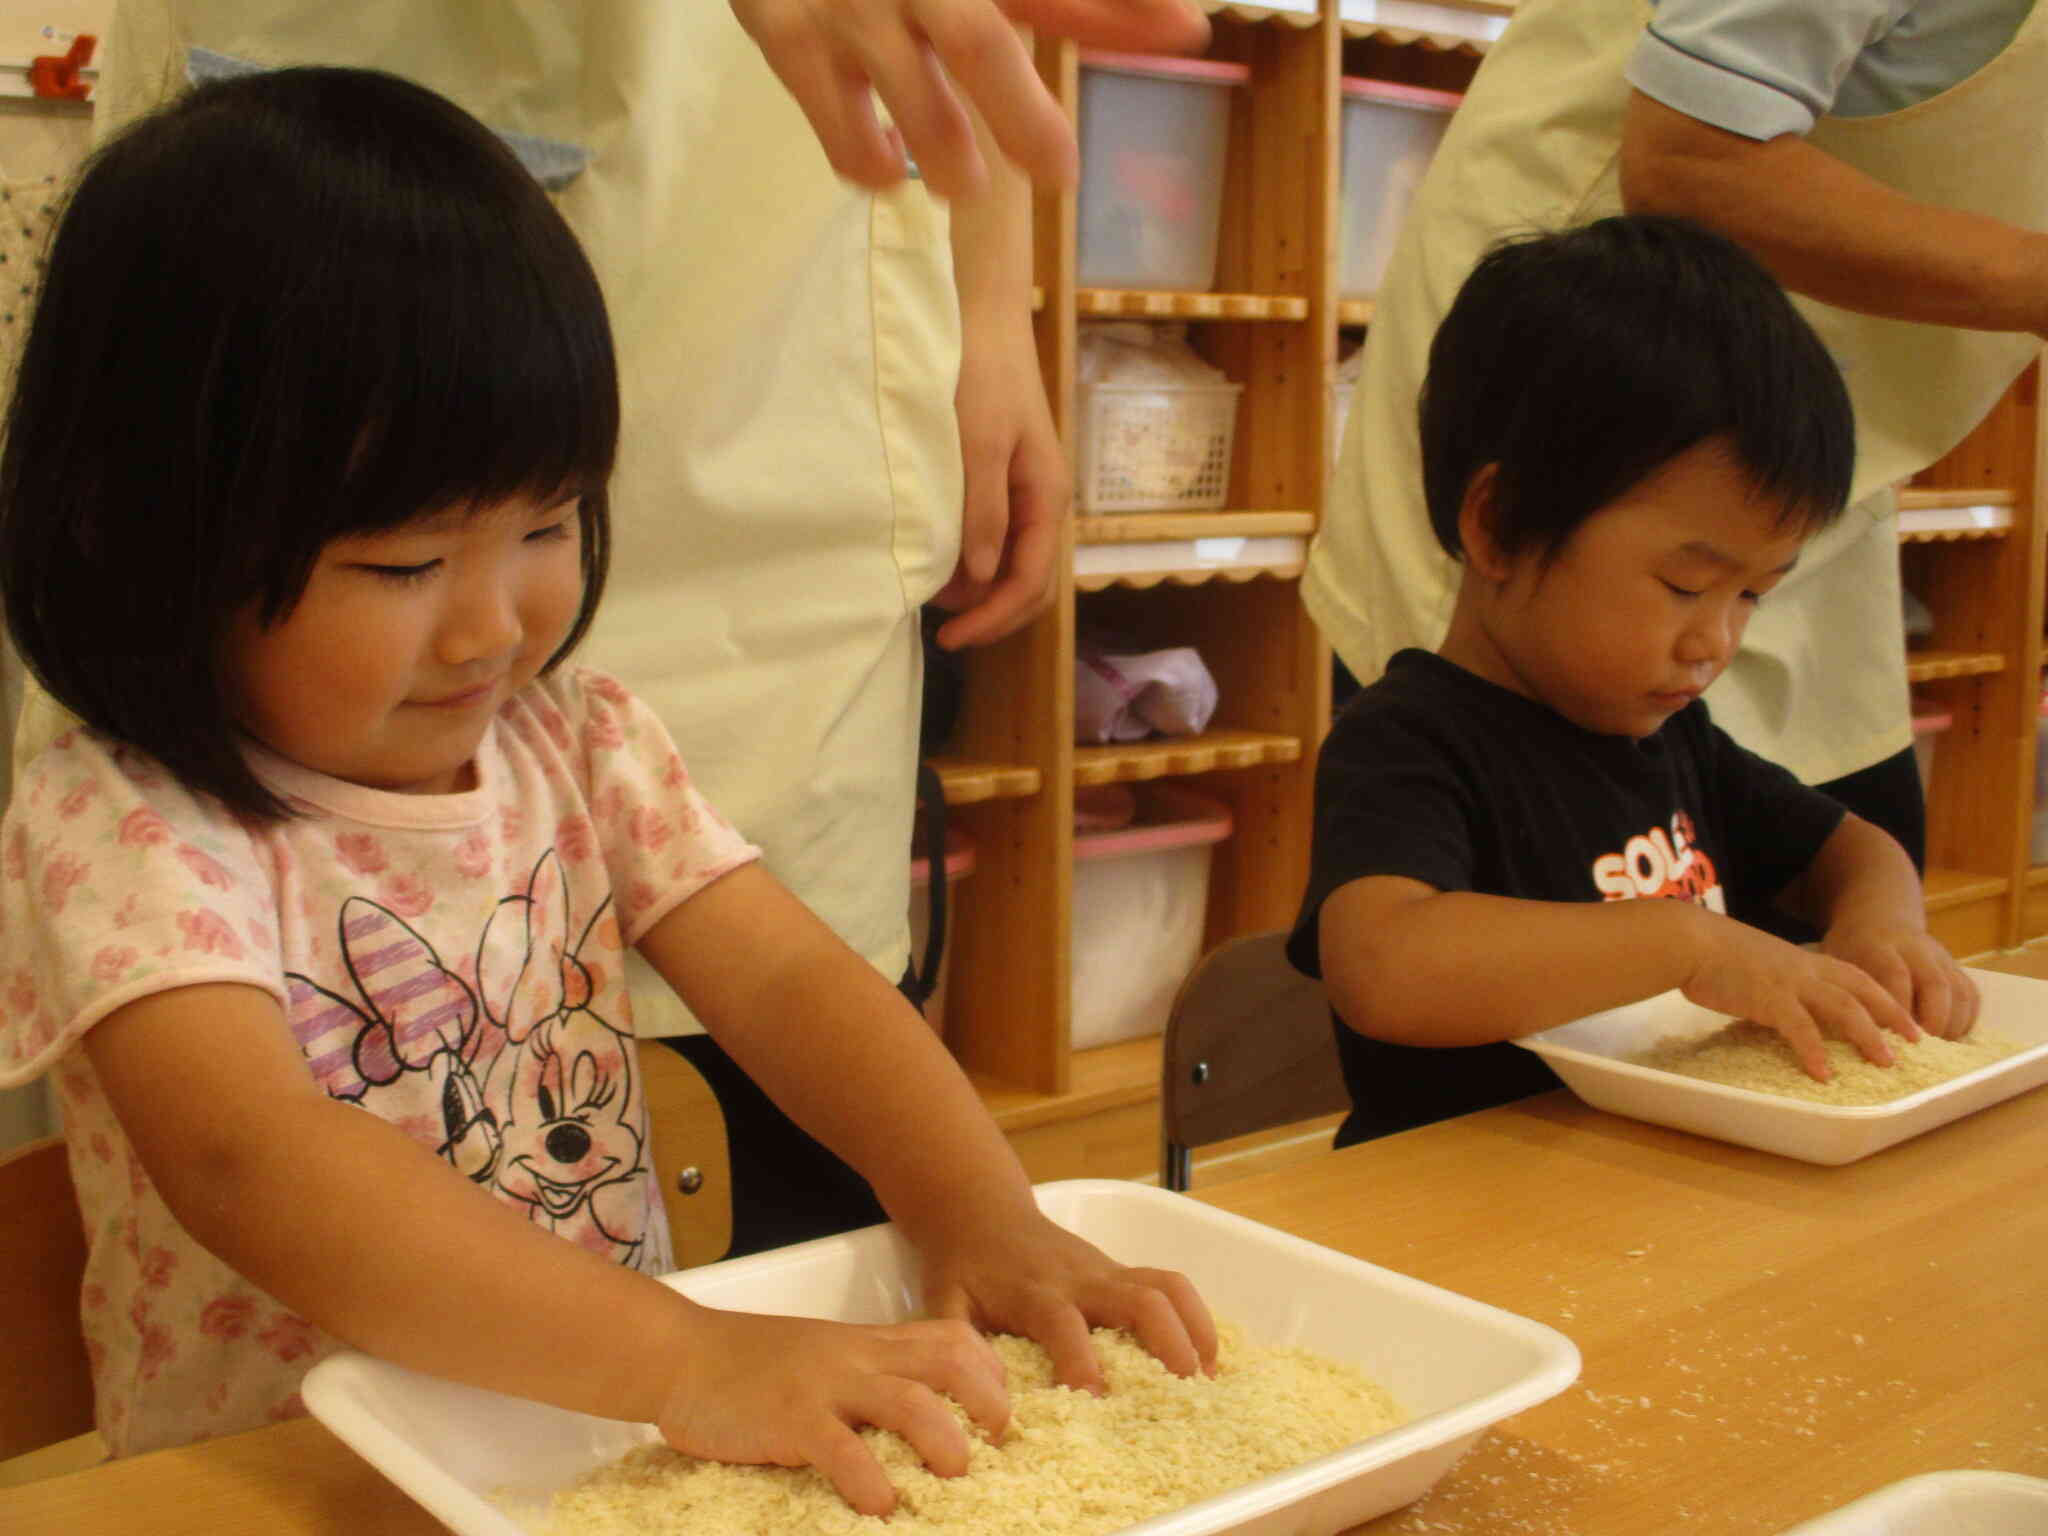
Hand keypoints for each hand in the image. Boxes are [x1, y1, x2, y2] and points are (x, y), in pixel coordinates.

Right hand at [656, 1307, 1008, 1516]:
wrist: (681, 1354)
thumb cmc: (749, 1363)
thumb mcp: (822, 1355)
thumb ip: (866, 1376)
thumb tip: (915, 1425)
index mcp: (867, 1343)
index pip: (950, 1338)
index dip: (990, 1372)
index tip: (1005, 1411)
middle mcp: (857, 1358)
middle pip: (947, 1363)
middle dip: (987, 1401)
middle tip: (996, 1443)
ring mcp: (826, 1387)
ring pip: (910, 1404)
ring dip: (943, 1442)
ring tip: (954, 1478)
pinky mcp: (790, 1420)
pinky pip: (843, 1451)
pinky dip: (870, 1482)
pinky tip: (880, 1507)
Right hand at [730, 0, 1210, 195]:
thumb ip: (1085, 1)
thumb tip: (1187, 31)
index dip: (1123, 7)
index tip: (1191, 34)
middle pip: (976, 40)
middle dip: (1024, 112)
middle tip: (1060, 174)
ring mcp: (845, 6)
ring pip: (904, 84)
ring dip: (940, 147)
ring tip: (960, 187)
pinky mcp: (781, 32)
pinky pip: (829, 111)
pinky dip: (861, 154)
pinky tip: (884, 172)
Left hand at [918, 1205, 1217, 1392]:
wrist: (979, 1213)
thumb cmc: (961, 1267)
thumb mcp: (943, 1304)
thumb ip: (954, 1346)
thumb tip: (974, 1400)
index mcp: (1034, 1290)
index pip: (1064, 1324)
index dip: (1081, 1362)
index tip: (1097, 1403)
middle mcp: (1079, 1277)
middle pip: (1139, 1298)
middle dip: (1168, 1343)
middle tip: (1187, 1394)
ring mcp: (1106, 1270)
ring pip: (1165, 1286)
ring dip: (1193, 1329)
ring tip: (1209, 1382)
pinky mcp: (1120, 1271)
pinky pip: (1169, 1284)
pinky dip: (1195, 1317)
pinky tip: (1207, 1359)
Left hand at [929, 310, 1065, 647]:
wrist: (982, 319)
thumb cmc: (980, 375)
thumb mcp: (977, 444)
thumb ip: (982, 511)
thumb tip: (979, 577)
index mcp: (1046, 499)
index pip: (1031, 582)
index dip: (993, 618)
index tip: (949, 637)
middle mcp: (1043, 504)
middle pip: (1028, 585)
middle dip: (988, 612)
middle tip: (937, 624)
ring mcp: (1025, 495)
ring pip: (1011, 566)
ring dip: (977, 590)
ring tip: (929, 589)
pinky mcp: (1004, 482)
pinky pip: (996, 539)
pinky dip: (970, 560)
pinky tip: (937, 555)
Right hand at [1681, 917, 1922, 1080]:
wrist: (1691, 941)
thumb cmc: (1716, 954)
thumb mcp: (1760, 965)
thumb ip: (1781, 984)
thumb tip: (1786, 1010)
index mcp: (1804, 961)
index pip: (1857, 978)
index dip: (1885, 998)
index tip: (1906, 1019)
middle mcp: (1805, 969)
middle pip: (1862, 991)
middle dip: (1892, 1016)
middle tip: (1915, 1041)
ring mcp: (1790, 983)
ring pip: (1843, 1007)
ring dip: (1867, 1035)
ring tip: (1885, 1062)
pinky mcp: (1768, 998)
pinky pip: (1799, 1028)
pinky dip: (1814, 1051)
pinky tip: (1823, 1074)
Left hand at [1821, 921, 1979, 1039]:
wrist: (1879, 918)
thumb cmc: (1852, 947)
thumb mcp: (1837, 960)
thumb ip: (1846, 990)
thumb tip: (1851, 1036)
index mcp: (1880, 945)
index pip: (1896, 975)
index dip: (1898, 1009)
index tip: (1892, 1040)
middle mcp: (1917, 948)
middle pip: (1936, 984)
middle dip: (1932, 1022)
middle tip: (1921, 1052)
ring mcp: (1941, 957)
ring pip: (1959, 991)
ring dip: (1952, 1025)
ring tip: (1938, 1052)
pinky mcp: (1956, 966)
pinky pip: (1970, 995)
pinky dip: (1965, 1020)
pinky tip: (1951, 1040)